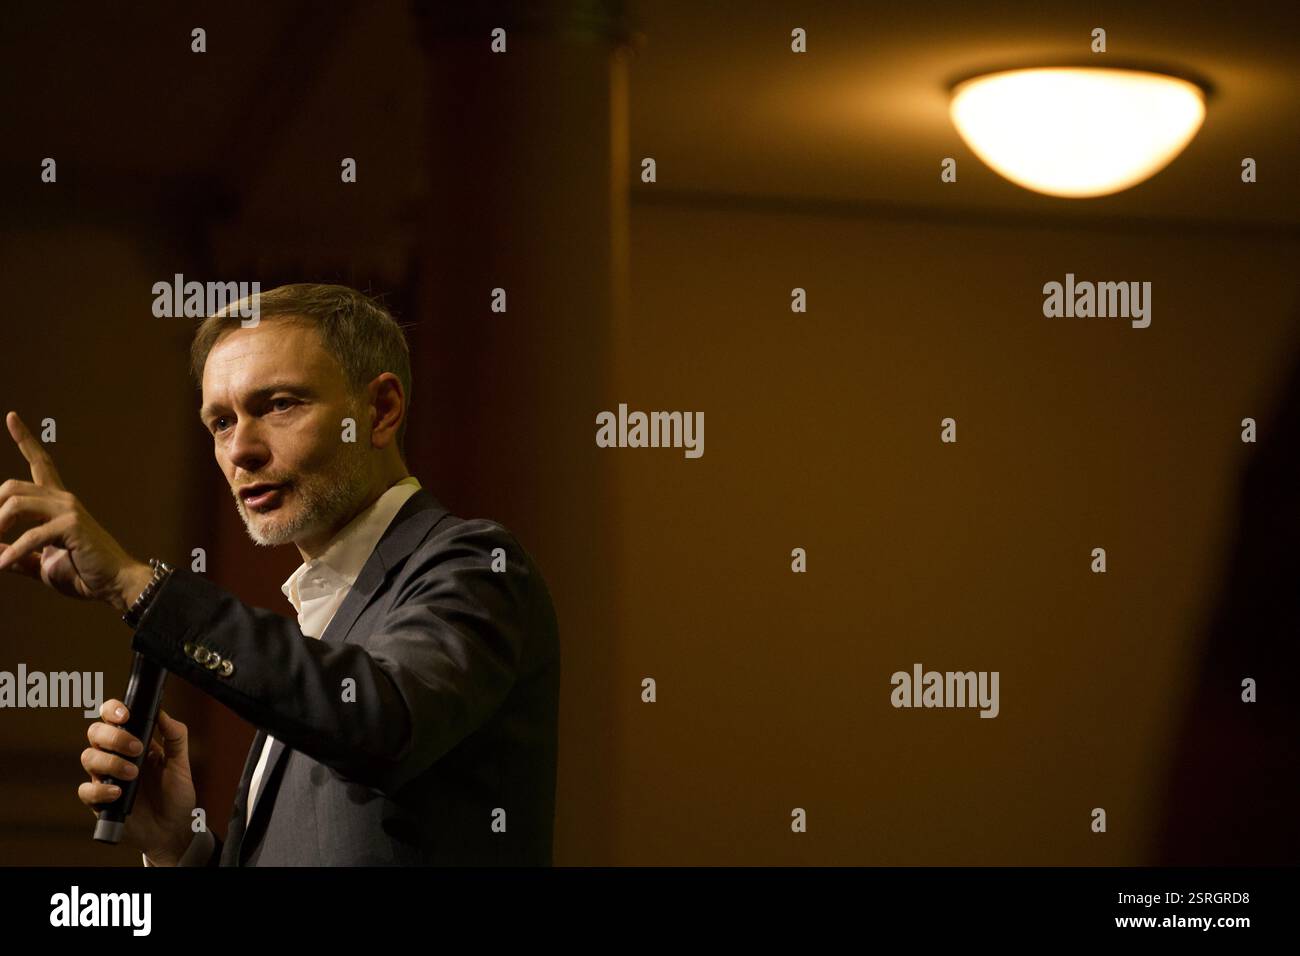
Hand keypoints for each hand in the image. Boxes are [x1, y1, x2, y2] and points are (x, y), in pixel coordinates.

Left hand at [0, 411, 152, 610]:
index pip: (41, 464)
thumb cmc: (84, 574)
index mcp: (57, 504)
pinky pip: (31, 535)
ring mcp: (69, 510)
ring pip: (16, 503)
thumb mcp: (41, 564)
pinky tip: (3, 563)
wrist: (115, 584)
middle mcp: (63, 500)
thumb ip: (18, 554)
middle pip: (12, 487)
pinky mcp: (72, 525)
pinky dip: (12, 551)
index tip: (11, 417)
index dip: (25, 440)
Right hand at [79, 700, 198, 865]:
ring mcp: (105, 777)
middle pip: (95, 733)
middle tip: (137, 748)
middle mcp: (114, 755)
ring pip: (88, 757)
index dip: (112, 710)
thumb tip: (163, 713)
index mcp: (133, 741)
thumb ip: (176, 736)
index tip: (125, 716)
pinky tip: (118, 792)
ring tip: (133, 774)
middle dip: (113, 737)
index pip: (112, 717)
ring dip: (110, 762)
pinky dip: (100, 790)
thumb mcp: (181, 762)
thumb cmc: (175, 793)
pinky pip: (86, 790)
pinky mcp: (99, 801)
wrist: (172, 829)